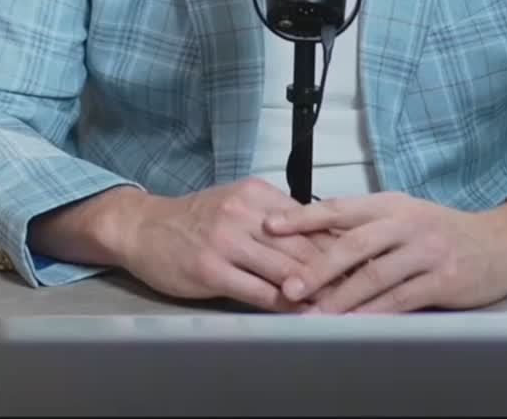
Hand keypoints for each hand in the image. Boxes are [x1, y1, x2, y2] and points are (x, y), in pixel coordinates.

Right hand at [119, 178, 340, 310]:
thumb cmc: (196, 218)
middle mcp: (244, 212)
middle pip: (302, 244)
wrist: (145, 227)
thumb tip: (320, 238)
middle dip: (333, 269)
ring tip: (337, 305)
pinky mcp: (211, 269)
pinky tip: (298, 313)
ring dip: (312, 290)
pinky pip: (256, 290)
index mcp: (256, 193)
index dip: (337, 242)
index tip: (361, 258)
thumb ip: (276, 217)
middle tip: (360, 286)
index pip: (309, 219)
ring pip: (284, 268)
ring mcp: (226, 240)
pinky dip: (282, 304)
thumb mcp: (239, 203)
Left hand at [264, 192, 506, 313]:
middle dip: (318, 266)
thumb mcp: (403, 218)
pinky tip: (356, 326)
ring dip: (342, 297)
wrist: (501, 242)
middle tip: (289, 287)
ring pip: (375, 275)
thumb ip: (365, 228)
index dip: (303, 217)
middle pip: (354, 243)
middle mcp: (406, 223)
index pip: (338, 206)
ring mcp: (426, 251)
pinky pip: (403, 298)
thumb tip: (312, 241)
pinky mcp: (444, 279)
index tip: (269, 225)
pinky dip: (376, 313)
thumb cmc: (442, 231)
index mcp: (390, 204)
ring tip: (314, 315)